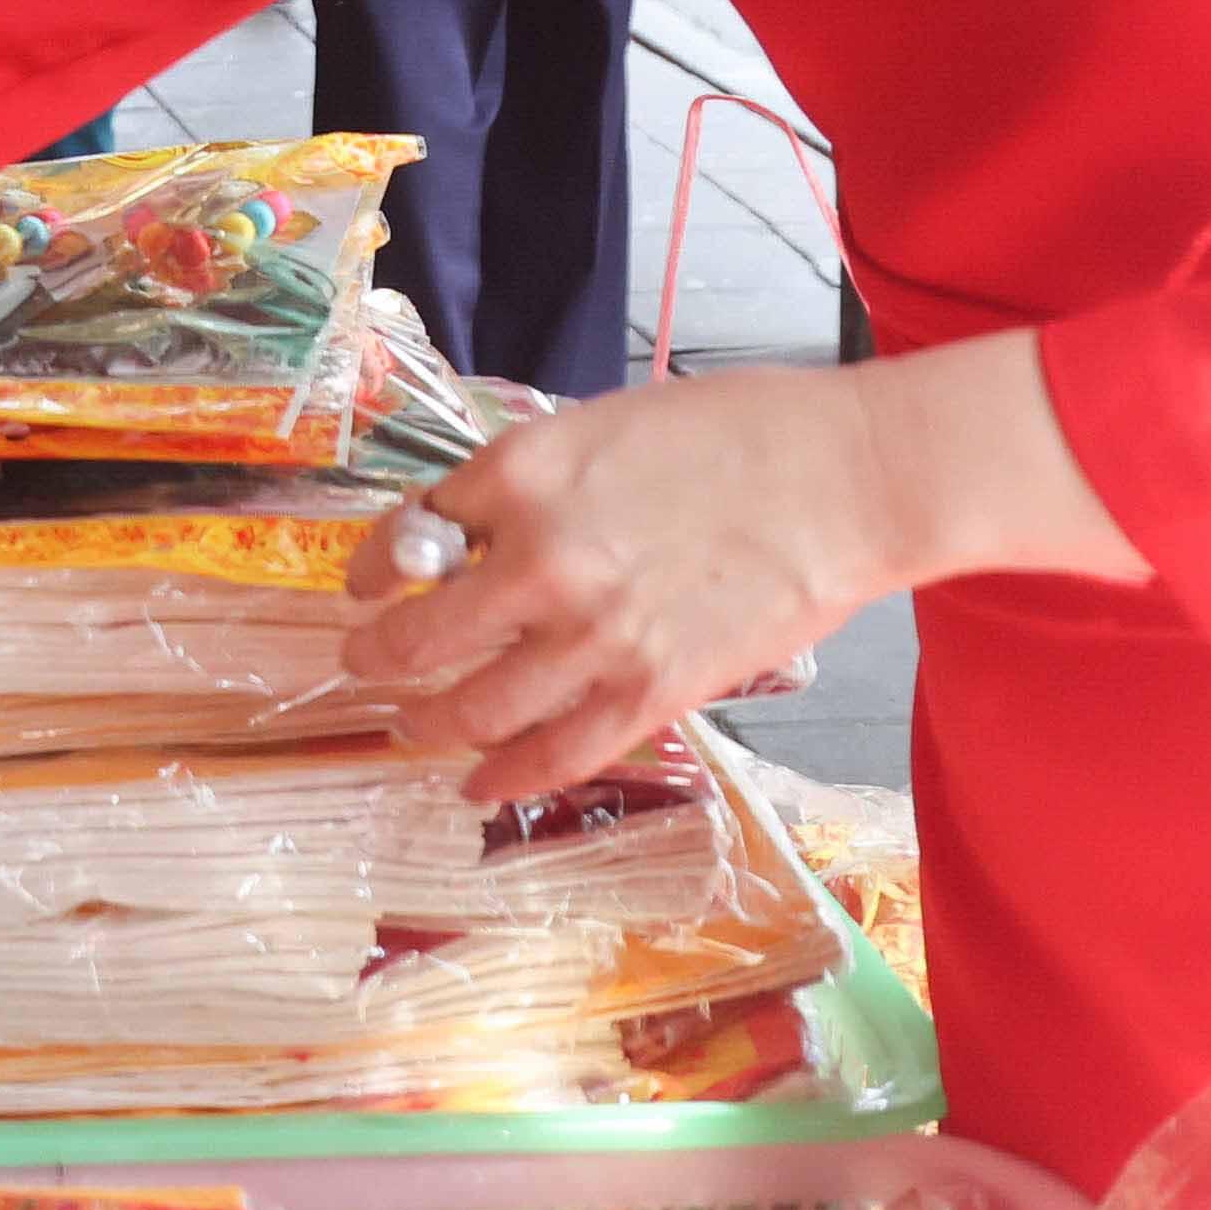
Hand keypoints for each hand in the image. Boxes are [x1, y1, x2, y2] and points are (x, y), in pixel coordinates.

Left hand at [339, 359, 902, 800]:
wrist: (846, 478)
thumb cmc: (736, 432)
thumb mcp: (600, 427)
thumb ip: (526, 484)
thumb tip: (463, 533)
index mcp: (520, 474)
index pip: (409, 534)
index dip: (373, 568)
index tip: (364, 584)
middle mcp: (539, 560)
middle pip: (419, 635)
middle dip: (378, 657)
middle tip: (364, 663)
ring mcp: (593, 637)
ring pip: (473, 707)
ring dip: (428, 723)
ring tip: (411, 725)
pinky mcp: (651, 693)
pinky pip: (554, 754)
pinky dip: (502, 776)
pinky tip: (475, 783)